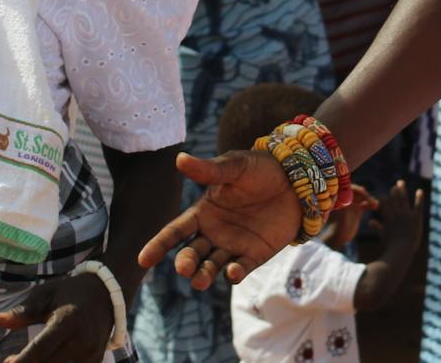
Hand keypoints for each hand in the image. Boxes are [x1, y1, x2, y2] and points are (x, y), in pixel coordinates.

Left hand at [0, 272, 112, 361]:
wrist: (107, 292)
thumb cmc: (70, 292)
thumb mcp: (46, 295)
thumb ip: (23, 312)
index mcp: (66, 322)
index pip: (38, 350)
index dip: (20, 361)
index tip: (6, 362)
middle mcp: (81, 341)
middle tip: (12, 361)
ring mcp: (91, 353)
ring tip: (30, 359)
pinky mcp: (96, 360)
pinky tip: (47, 360)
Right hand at [139, 149, 300, 290]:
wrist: (297, 180)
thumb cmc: (261, 169)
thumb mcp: (235, 166)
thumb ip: (209, 169)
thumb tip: (179, 159)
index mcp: (203, 212)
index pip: (175, 232)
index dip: (158, 245)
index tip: (142, 259)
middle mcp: (214, 233)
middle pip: (191, 254)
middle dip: (185, 263)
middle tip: (183, 268)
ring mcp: (233, 246)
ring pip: (211, 266)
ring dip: (204, 274)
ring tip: (200, 280)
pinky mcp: (255, 255)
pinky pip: (240, 269)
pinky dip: (234, 273)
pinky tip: (233, 272)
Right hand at [378, 179, 426, 249]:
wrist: (402, 251)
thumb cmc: (391, 245)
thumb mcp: (383, 235)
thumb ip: (377, 226)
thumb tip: (369, 221)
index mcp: (388, 218)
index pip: (384, 204)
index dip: (384, 198)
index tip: (384, 195)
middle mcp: (396, 214)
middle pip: (394, 198)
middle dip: (394, 191)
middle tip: (395, 186)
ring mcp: (406, 215)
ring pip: (403, 199)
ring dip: (402, 189)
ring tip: (401, 182)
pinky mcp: (416, 218)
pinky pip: (417, 205)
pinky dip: (419, 198)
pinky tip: (419, 190)